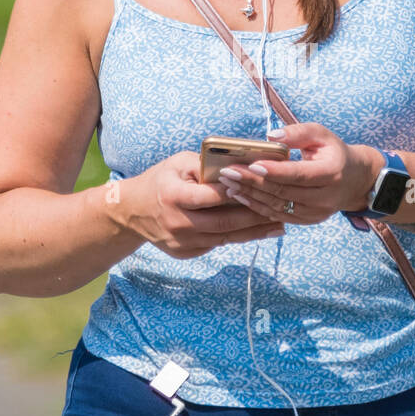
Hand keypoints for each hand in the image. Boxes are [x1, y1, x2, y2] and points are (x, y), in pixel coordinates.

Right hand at [119, 151, 286, 258]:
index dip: (237, 192)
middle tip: (281, 210)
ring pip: (225, 238)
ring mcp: (181, 242)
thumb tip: (237, 167)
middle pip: (224, 223)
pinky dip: (238, 237)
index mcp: (173, 196)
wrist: (133, 211)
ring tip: (279, 225)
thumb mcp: (177, 163)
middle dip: (255, 217)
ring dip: (254, 232)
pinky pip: (217, 244)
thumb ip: (205, 165)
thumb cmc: (160, 180)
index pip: (210, 196)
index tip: (262, 187)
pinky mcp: (186, 252)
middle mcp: (177, 223)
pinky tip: (257, 231)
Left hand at [216, 123, 383, 224]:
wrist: (355, 180)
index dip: (274, 171)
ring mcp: (316, 212)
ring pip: (278, 206)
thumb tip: (271, 137)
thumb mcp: (321, 134)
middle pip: (283, 192)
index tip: (251, 165)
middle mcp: (325, 197)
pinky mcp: (308, 220)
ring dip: (250, 196)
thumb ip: (298, 132)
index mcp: (331, 173)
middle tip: (227, 173)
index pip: (298, 174)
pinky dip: (258, 207)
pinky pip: (279, 216)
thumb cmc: (333, 152)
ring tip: (228, 185)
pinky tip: (241, 197)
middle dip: (252, 183)